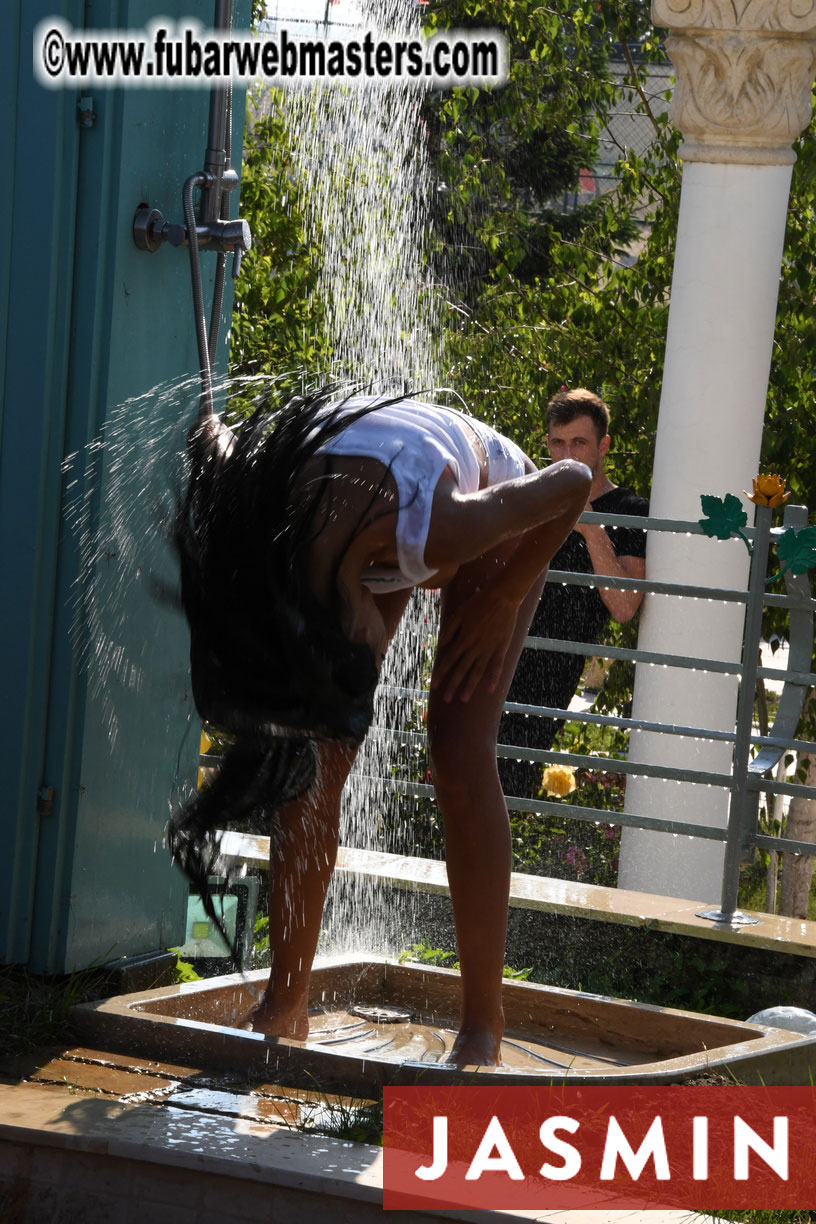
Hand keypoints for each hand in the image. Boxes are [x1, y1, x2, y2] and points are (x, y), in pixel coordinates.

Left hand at [431, 583, 518, 703]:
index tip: (434, 685)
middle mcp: (474, 647)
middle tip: (446, 699)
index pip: (448, 660)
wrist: (502, 597)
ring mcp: (488, 649)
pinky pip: (497, 666)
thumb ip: (449, 630)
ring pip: (477, 672)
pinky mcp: (501, 647)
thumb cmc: (478, 602)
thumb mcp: (459, 613)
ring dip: (470, 686)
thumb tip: (441, 646)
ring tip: (464, 699)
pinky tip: (490, 690)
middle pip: (461, 670)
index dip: (441, 673)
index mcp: (463, 639)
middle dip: (452, 685)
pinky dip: (493, 678)